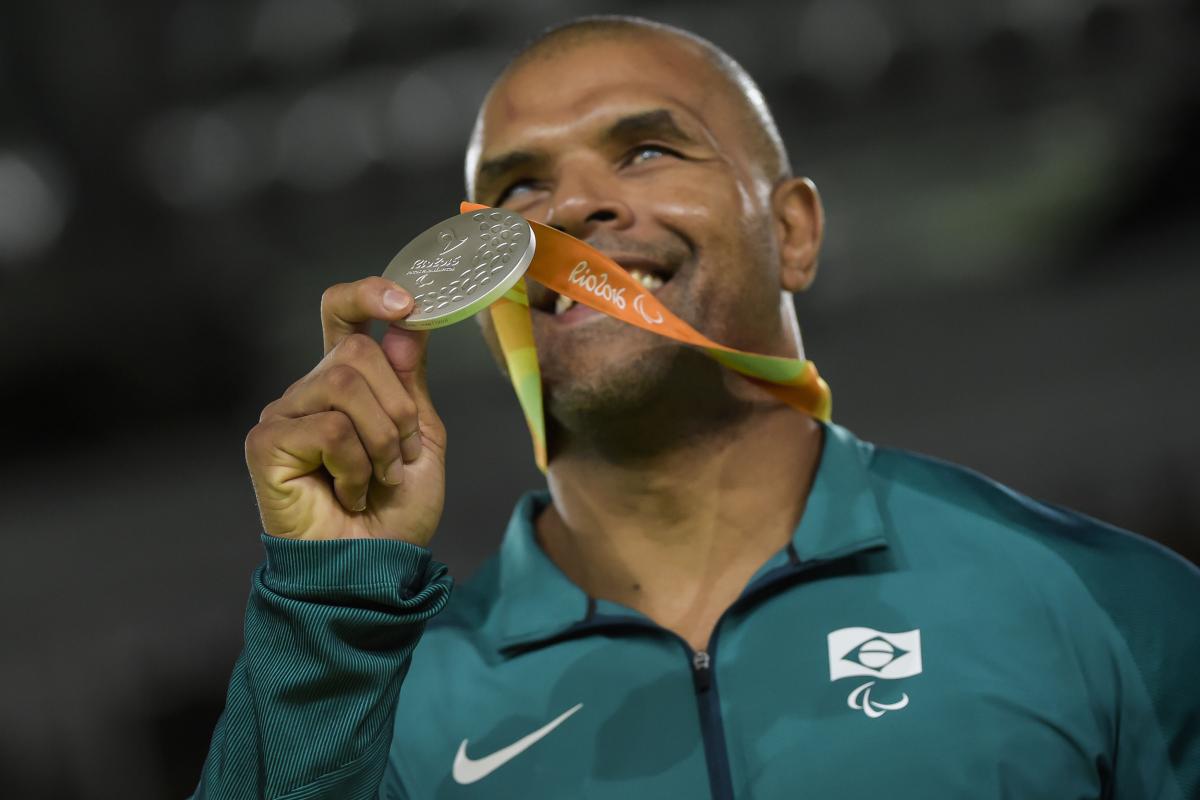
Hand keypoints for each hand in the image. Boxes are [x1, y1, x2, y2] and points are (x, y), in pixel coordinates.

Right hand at [244, 277, 445, 544]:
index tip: (407, 302)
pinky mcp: (265, 443)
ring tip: (377, 479)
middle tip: (400, 459)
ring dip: (383, 441)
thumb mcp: (419, 436)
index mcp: (345, 380)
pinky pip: (330, 429)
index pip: (341, 313)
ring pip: (346, 386)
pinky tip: (349, 493)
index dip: (367, 294)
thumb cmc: (394, 509)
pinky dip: (356, 466)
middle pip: (359, 352)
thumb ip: (410, 380)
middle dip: (400, 410)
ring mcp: (283, 414)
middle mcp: (308, 390)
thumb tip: (406, 322)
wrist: (374, 566)